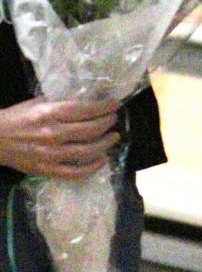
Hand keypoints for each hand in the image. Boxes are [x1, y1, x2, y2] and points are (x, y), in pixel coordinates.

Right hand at [0, 97, 120, 178]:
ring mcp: (51, 154)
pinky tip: (102, 160)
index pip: (85, 110)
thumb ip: (61, 102)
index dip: (104, 107)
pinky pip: (75, 172)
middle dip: (107, 123)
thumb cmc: (17, 117)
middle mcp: (53, 133)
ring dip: (105, 143)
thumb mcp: (38, 103)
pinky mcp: (47, 170)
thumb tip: (88, 98)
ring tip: (113, 137)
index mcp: (50, 113)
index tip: (115, 104)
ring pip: (87, 151)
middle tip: (113, 119)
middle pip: (90, 129)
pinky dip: (92, 168)